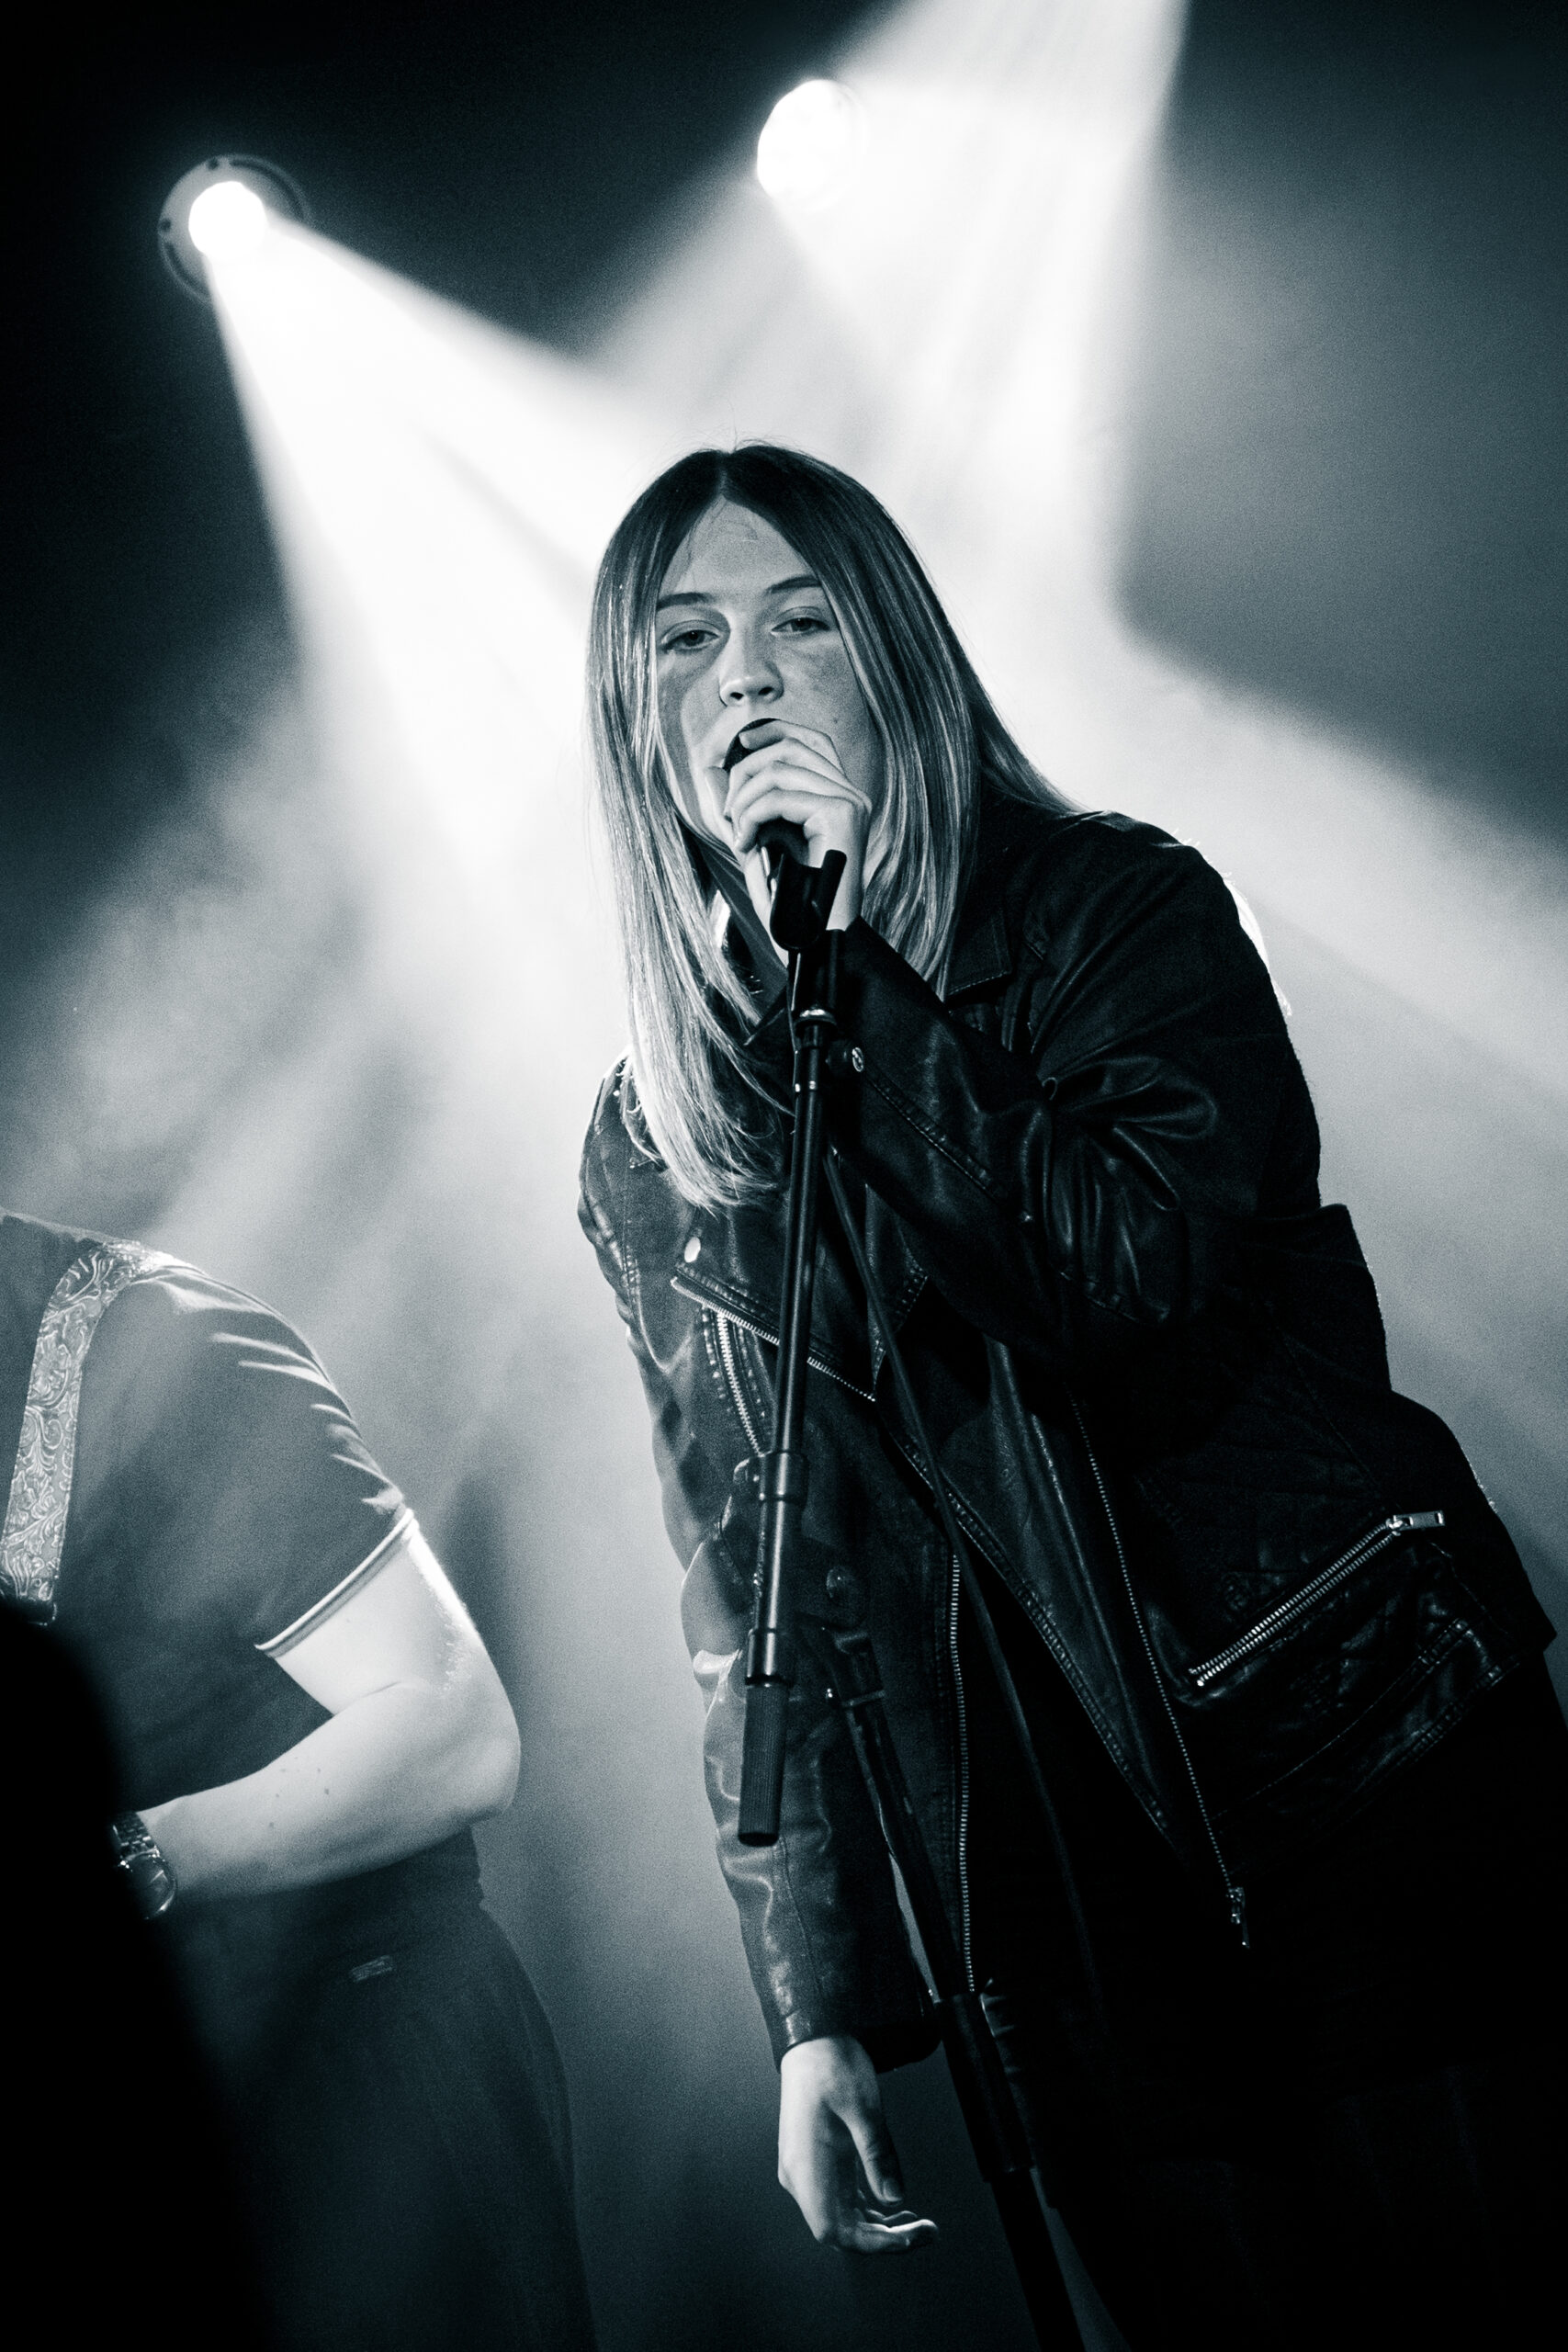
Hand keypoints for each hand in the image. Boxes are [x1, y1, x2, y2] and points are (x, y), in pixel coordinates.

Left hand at [724, 722, 872, 940]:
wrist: (816, 941)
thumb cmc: (794, 906)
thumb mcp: (763, 847)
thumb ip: (744, 809)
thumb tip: (712, 772)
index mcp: (841, 798)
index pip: (812, 740)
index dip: (775, 731)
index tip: (742, 745)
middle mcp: (852, 795)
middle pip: (791, 747)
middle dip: (746, 771)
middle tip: (729, 812)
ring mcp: (850, 803)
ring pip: (779, 769)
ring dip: (744, 800)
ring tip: (738, 834)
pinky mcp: (841, 815)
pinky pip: (778, 797)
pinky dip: (751, 817)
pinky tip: (745, 844)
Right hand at [778, 2034, 937, 2254]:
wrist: (812, 2036)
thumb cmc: (833, 2065)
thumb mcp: (864, 2108)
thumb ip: (878, 2155)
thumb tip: (895, 2198)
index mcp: (806, 2167)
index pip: (837, 2230)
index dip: (874, 2244)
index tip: (910, 2239)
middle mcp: (799, 2175)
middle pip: (838, 2229)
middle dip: (882, 2237)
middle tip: (923, 2230)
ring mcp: (803, 2168)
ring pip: (838, 2216)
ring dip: (875, 2225)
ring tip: (914, 2220)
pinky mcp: (811, 2160)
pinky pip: (836, 2197)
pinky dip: (864, 2207)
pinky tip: (888, 2203)